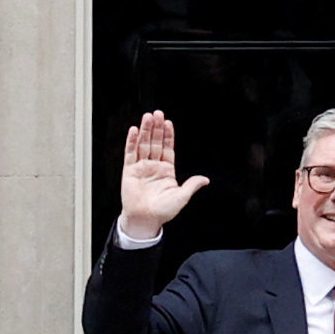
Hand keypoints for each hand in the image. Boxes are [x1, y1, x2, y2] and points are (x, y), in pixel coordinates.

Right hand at [115, 111, 206, 235]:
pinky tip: (133, 131)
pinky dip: (131, 142)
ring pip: (143, 144)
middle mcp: (154, 166)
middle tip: (157, 114)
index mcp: (167, 170)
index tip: (168, 123)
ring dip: (145, 131)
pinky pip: (130, 153)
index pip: (168, 148)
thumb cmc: (163, 211)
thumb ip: (192, 185)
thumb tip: (205, 179)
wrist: (146, 219)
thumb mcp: (182, 197)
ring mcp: (141, 167)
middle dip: (156, 128)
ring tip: (147, 117)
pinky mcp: (129, 170)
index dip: (168, 135)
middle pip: (155, 142)